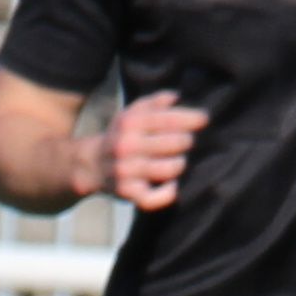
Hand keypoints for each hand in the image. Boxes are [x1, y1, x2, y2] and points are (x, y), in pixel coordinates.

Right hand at [80, 89, 209, 210]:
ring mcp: (126, 171)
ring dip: (180, 164)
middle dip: (187, 141)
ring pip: (170, 169)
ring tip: (179, 161)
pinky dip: (168, 193)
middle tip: (187, 142)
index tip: (205, 119)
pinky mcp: (127, 193)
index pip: (168, 119)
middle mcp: (127, 146)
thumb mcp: (131, 113)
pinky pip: (154, 198)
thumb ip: (154, 102)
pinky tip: (172, 185)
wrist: (91, 164)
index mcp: (130, 123)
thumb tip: (177, 97)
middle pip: (175, 144)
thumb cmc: (122, 136)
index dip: (192, 118)